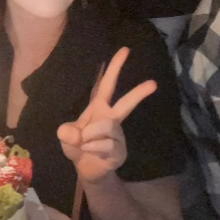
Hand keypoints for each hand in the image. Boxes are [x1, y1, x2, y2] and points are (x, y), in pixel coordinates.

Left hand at [57, 47, 156, 183]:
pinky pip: (105, 145)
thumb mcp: (65, 136)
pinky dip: (92, 149)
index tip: (125, 50)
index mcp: (99, 107)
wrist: (86, 169)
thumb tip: (79, 134)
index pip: (107, 83)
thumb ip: (66, 132)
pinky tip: (91, 153)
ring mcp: (118, 135)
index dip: (115, 67)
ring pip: (107, 127)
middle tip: (154, 83)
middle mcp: (111, 118)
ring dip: (89, 136)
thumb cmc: (77, 145)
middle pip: (126, 103)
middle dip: (139, 93)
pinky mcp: (120, 150)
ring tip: (84, 143)